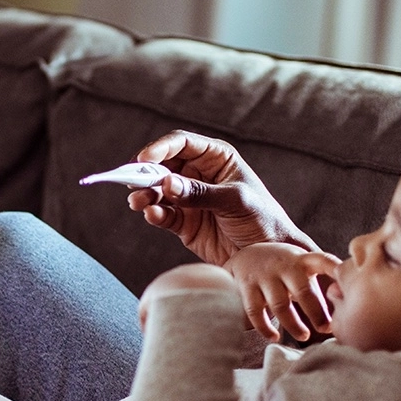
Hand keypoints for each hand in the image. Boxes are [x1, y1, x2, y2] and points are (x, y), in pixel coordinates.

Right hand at [126, 131, 316, 265]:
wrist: (267, 256)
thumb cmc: (262, 219)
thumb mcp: (235, 201)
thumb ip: (200, 193)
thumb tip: (167, 183)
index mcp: (216, 158)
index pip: (181, 143)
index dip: (160, 148)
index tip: (144, 159)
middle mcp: (198, 174)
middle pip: (163, 165)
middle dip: (146, 173)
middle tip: (132, 183)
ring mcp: (188, 198)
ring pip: (157, 190)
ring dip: (145, 195)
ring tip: (138, 203)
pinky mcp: (182, 222)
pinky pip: (162, 214)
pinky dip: (154, 214)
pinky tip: (153, 216)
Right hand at [223, 243, 339, 342]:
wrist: (245, 257)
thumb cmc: (282, 269)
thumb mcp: (300, 267)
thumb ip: (316, 283)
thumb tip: (342, 307)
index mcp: (302, 260)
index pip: (322, 260)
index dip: (335, 269)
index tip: (345, 279)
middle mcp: (284, 266)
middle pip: (302, 290)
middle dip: (316, 312)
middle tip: (326, 328)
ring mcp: (264, 276)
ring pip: (280, 305)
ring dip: (293, 324)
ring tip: (304, 336)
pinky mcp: (247, 287)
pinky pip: (255, 311)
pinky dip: (265, 327)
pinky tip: (274, 337)